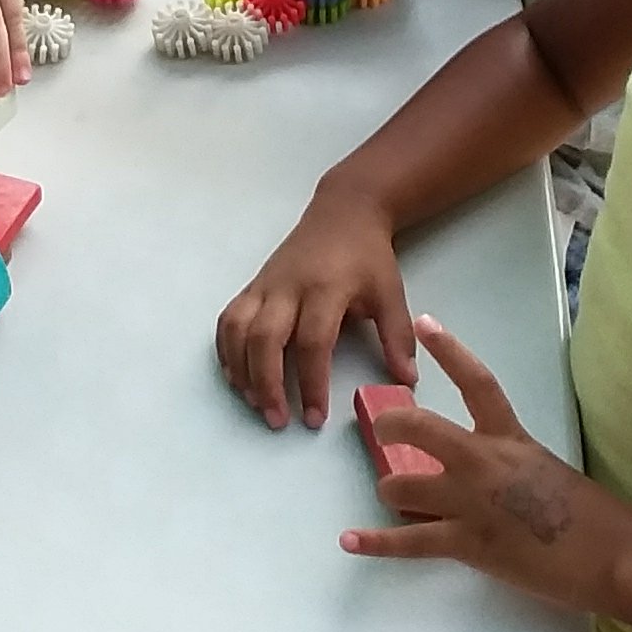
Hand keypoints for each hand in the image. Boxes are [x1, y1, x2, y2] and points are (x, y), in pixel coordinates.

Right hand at [216, 181, 414, 429]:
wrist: (343, 212)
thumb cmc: (368, 257)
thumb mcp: (391, 293)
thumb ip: (397, 337)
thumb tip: (406, 382)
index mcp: (326, 288)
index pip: (313, 342)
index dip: (311, 383)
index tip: (315, 418)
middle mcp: (289, 287)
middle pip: (266, 338)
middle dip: (267, 383)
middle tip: (277, 420)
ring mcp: (265, 285)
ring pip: (238, 329)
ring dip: (241, 370)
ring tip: (253, 402)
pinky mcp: (252, 285)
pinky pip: (228, 319)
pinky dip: (225, 350)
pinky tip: (235, 376)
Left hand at [341, 317, 611, 607]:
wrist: (612, 553)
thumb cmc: (590, 516)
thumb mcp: (545, 470)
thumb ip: (507, 463)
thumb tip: (476, 475)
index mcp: (510, 438)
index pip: (477, 382)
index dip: (450, 350)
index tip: (425, 322)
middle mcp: (485, 462)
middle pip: (419, 428)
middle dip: (391, 424)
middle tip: (380, 427)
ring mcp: (472, 502)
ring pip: (402, 485)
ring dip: (392, 491)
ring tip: (395, 499)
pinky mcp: (468, 543)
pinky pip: (408, 542)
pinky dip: (375, 543)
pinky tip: (349, 541)